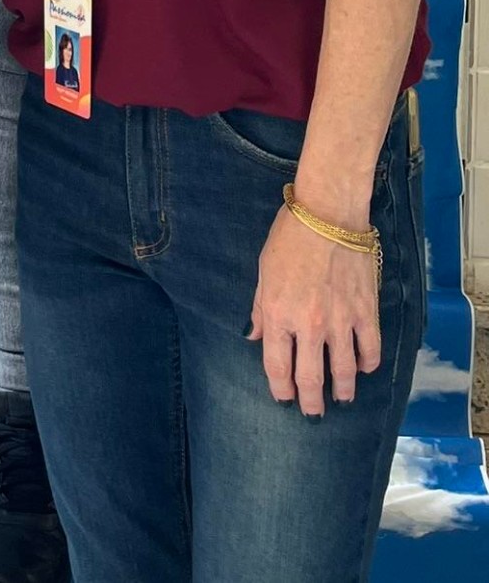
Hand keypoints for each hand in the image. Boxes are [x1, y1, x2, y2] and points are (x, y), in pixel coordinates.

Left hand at [249, 204, 380, 414]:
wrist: (329, 212)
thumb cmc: (290, 236)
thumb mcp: (264, 270)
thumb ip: (260, 309)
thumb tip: (255, 337)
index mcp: (279, 314)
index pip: (278, 368)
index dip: (281, 390)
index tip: (285, 399)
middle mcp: (309, 325)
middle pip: (310, 379)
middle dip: (311, 402)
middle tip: (314, 412)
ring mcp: (340, 321)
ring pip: (342, 372)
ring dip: (341, 391)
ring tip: (341, 399)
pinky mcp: (366, 312)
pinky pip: (369, 350)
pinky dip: (366, 365)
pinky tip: (361, 368)